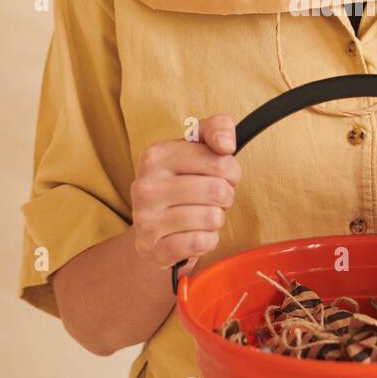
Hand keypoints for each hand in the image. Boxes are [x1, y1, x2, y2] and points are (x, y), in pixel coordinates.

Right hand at [131, 114, 241, 271]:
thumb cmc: (182, 183)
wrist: (153, 231)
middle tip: (211, 199)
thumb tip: (226, 143)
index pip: (220, 161)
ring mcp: (146, 218)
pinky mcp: (153, 248)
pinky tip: (194, 235)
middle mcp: (146, 185)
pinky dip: (207, 240)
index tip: (219, 175)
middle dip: (225, 197)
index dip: (230, 171)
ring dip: (215, 220)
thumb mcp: (197, 148)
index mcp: (156, 155)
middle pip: (218, 191)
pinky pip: (202, 242)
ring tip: (200, 216)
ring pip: (212, 218)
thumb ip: (217, 129)